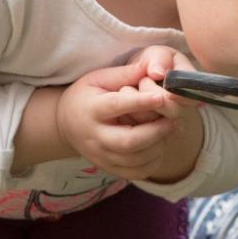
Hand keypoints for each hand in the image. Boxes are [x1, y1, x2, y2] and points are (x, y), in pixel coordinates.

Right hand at [55, 52, 200, 182]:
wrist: (65, 124)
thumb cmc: (86, 95)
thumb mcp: (99, 78)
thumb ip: (125, 74)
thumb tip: (151, 67)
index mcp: (91, 109)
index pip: (117, 106)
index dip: (140, 103)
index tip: (161, 98)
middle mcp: (95, 137)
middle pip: (128, 142)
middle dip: (155, 132)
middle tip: (172, 120)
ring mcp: (101, 156)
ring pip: (135, 160)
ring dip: (157, 146)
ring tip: (167, 130)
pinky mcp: (109, 168)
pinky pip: (136, 172)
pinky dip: (153, 161)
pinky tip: (158, 145)